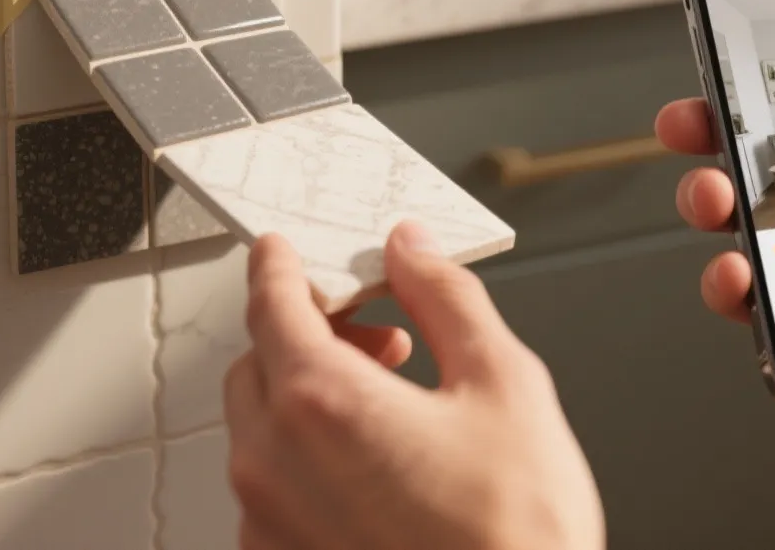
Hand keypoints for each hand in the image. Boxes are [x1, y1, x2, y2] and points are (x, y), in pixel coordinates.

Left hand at [224, 223, 604, 549]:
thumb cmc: (516, 537)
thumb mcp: (504, 385)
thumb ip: (447, 300)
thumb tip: (415, 255)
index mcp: (322, 402)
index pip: (270, 303)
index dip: (280, 266)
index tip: (283, 253)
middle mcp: (274, 465)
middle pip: (258, 365)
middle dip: (312, 338)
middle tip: (384, 342)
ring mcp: (269, 526)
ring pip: (261, 432)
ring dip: (310, 402)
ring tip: (392, 413)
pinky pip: (272, 493)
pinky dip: (308, 464)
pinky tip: (378, 474)